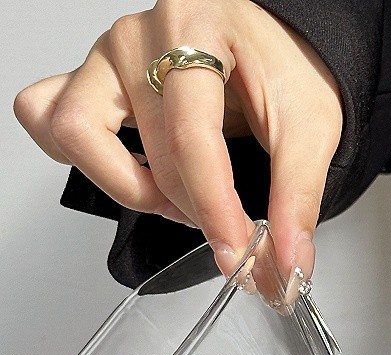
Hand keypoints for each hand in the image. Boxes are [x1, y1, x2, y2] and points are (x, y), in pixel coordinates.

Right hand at [13, 0, 342, 286]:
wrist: (274, 41)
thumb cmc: (285, 65)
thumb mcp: (312, 127)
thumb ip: (297, 198)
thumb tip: (287, 262)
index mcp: (198, 27)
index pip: (192, 138)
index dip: (216, 209)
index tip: (238, 252)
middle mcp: (142, 37)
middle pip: (151, 153)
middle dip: (196, 211)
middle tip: (232, 232)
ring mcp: (108, 57)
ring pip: (77, 134)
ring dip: (130, 187)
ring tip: (180, 199)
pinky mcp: (93, 80)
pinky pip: (48, 119)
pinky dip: (88, 161)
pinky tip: (137, 174)